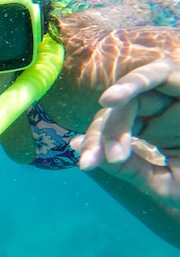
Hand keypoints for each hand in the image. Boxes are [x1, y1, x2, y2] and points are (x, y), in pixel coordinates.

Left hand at [71, 58, 179, 206]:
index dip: (97, 144)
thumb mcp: (167, 182)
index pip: (114, 130)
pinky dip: (131, 85)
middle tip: (89, 161)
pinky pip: (154, 75)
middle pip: (117, 112)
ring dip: (115, 123)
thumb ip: (132, 169)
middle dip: (102, 136)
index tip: (85, 163)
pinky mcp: (179, 76)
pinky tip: (109, 100)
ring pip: (132, 98)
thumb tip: (94, 158)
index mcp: (152, 126)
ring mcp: (172, 91)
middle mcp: (159, 105)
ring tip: (105, 149)